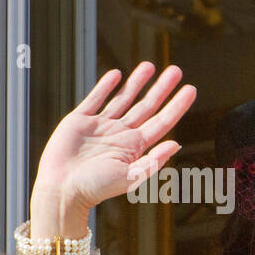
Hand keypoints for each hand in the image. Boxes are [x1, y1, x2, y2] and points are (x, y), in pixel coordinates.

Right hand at [30, 63, 195, 236]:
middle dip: (161, 88)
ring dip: (136, 82)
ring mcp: (101, 126)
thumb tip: (177, 144)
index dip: (177, 105)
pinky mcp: (80, 121)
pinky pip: (95, 99)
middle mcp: (121, 134)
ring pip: (123, 99)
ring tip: (149, 65)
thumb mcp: (130, 177)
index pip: (163, 121)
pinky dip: (105, 87)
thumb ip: (153, 160)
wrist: (62, 188)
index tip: (191, 89)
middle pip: (147, 106)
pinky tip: (116, 74)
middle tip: (176, 70)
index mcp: (136, 147)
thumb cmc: (97, 188)